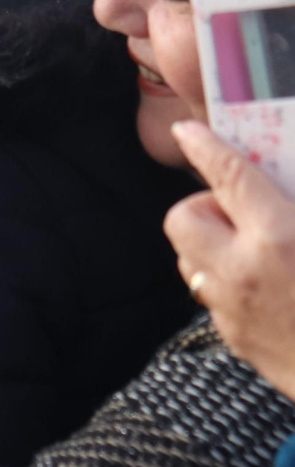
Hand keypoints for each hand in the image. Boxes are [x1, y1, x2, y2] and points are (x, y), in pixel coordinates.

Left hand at [165, 120, 294, 399]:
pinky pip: (210, 292)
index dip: (206, 146)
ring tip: (253, 245)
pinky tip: (266, 283)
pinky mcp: (233, 335)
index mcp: (280, 239)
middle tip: (243, 209)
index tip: (188, 131)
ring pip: (188, 256)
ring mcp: (232, 306)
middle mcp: (243, 271)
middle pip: (184, 217)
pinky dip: (226, 279)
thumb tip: (283, 187)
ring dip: (211, 242)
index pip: (228, 176)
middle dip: (206, 205)